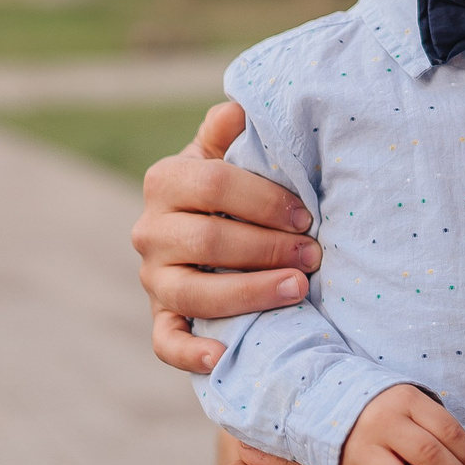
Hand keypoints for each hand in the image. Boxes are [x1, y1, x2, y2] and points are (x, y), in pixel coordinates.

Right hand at [132, 100, 320, 372]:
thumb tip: (242, 107)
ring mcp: (152, 278)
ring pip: (194, 292)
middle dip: (268, 248)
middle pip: (208, 240)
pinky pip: (167, 342)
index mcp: (165, 180)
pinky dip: (191, 353)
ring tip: (299, 290)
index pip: (214, 185)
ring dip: (250, 293)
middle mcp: (149, 230)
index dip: (265, 200)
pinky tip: (222, 357)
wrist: (210, 231)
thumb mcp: (227, 150)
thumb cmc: (232, 188)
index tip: (307, 215)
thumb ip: (230, 128)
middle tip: (315, 254)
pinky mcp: (161, 319)